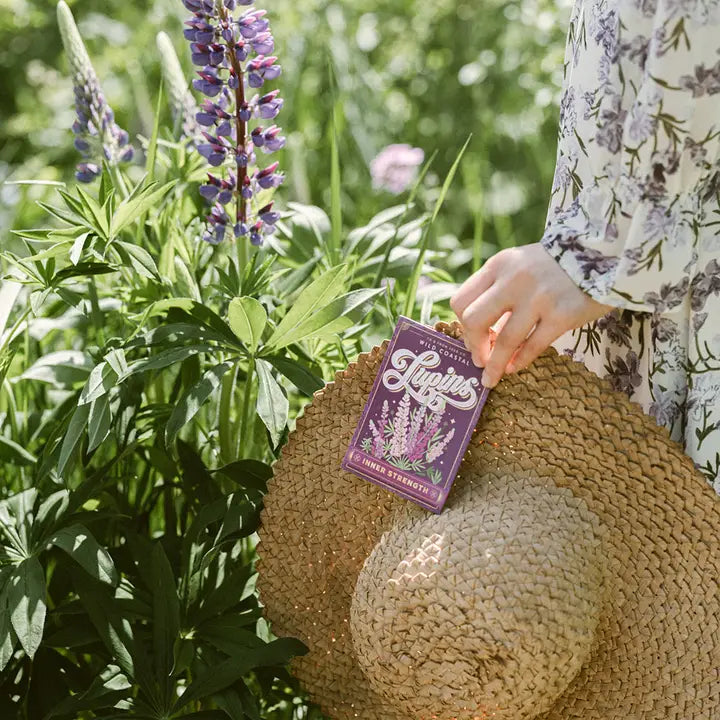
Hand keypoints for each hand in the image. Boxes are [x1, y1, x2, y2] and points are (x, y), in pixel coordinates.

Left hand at [450, 243, 613, 387]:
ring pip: (504, 340)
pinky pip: (533, 346)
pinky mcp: (563, 314)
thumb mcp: (518, 267)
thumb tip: (477, 336)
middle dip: (473, 346)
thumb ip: (497, 292)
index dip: (461, 325)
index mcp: (498, 265)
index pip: (461, 301)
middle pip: (474, 321)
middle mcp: (514, 279)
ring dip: (494, 365)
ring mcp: (539, 297)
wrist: (603, 254)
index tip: (471, 339)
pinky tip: (514, 368)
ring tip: (491, 378)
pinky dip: (519, 362)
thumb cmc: (554, 266)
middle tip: (478, 360)